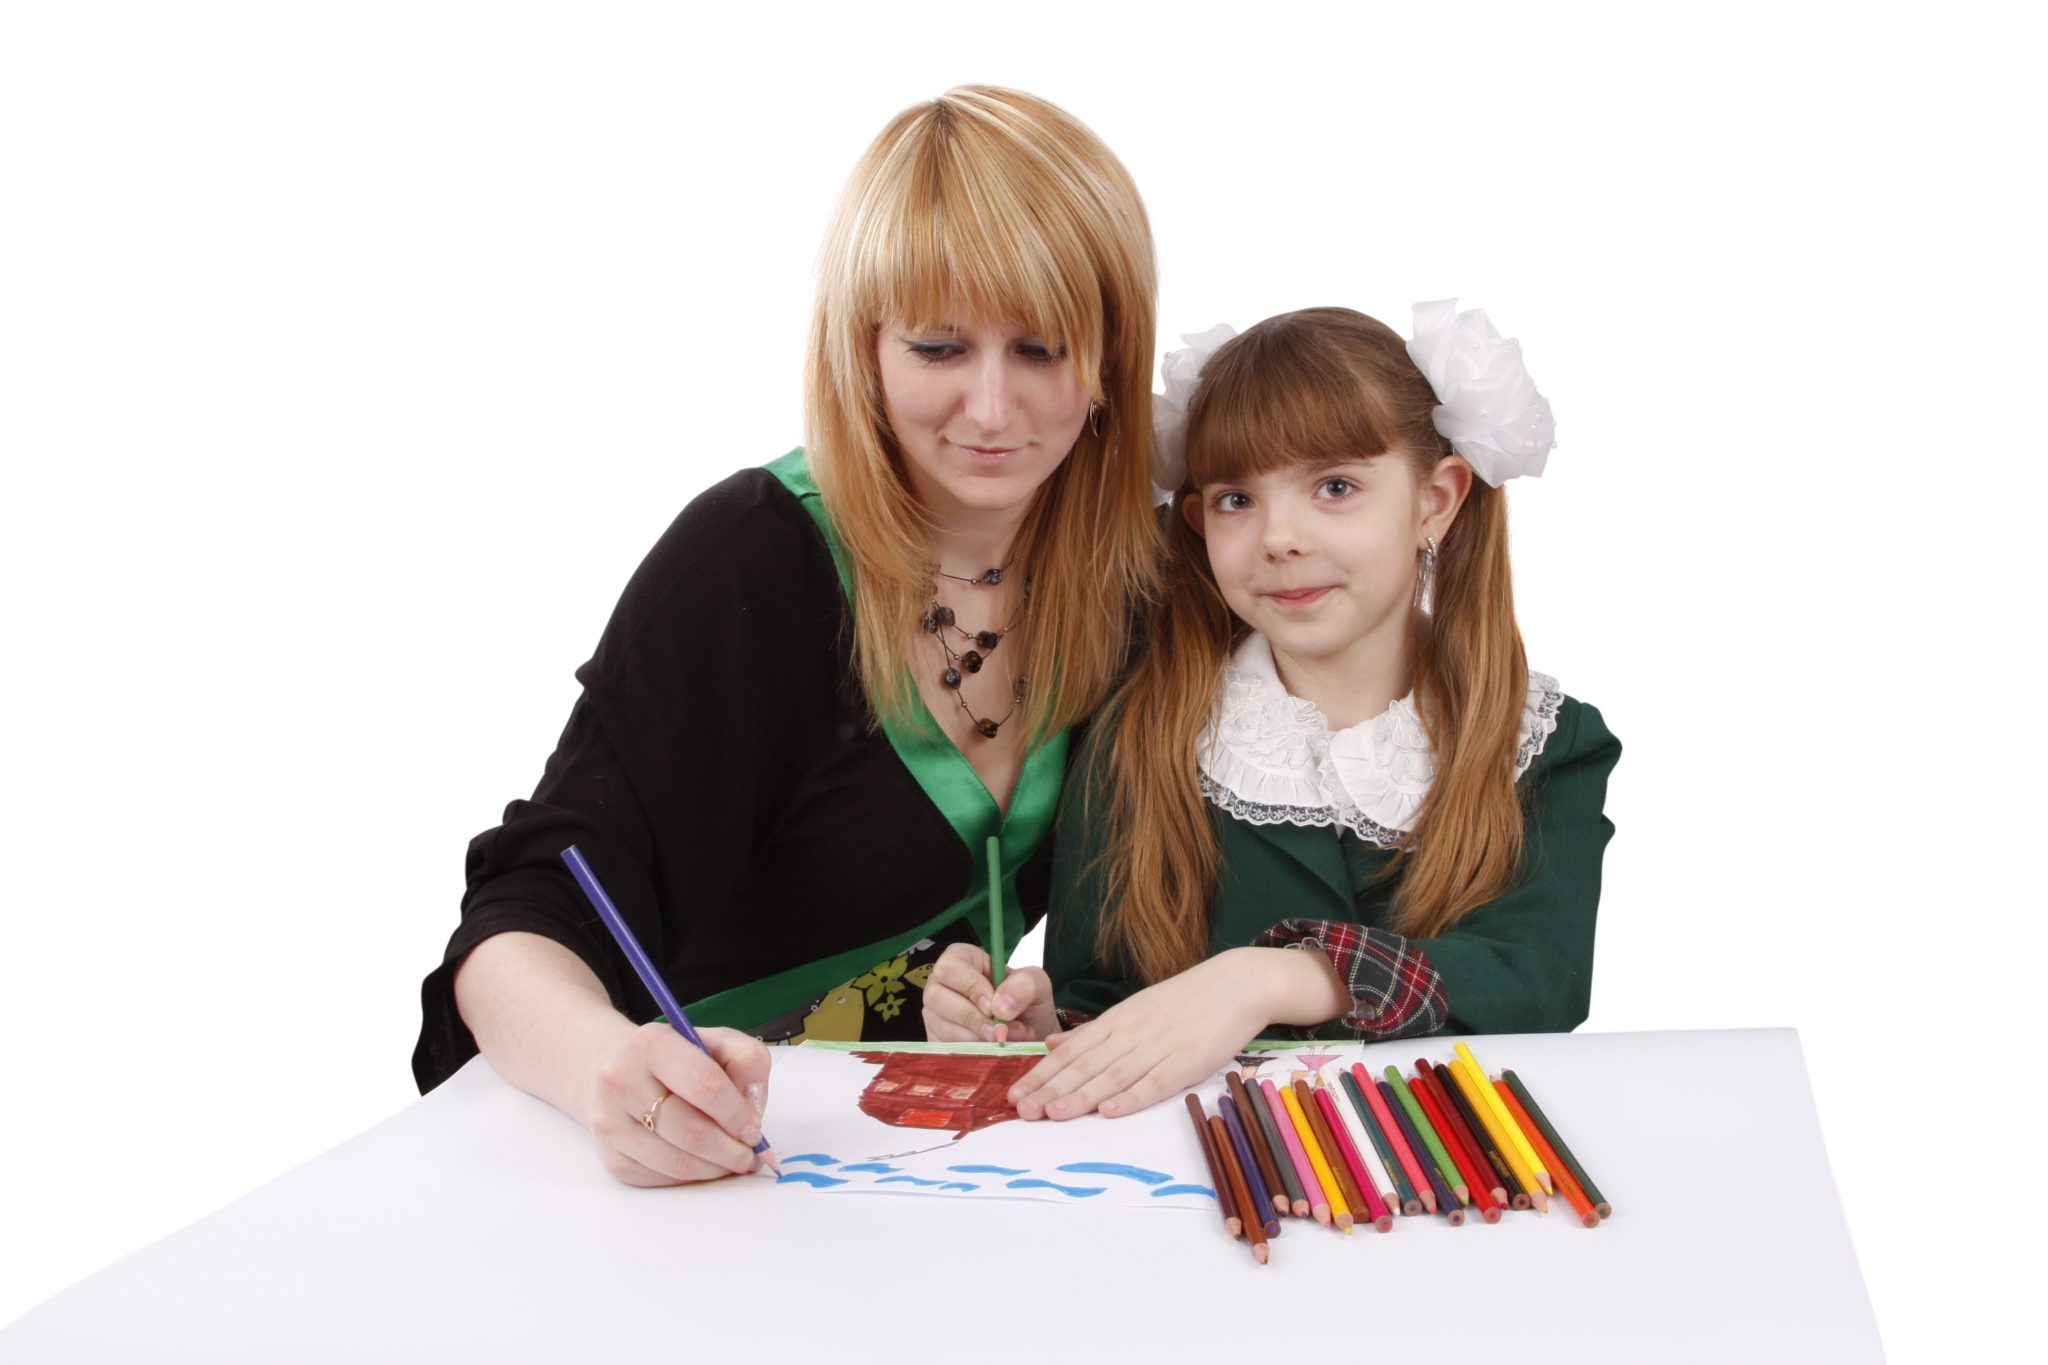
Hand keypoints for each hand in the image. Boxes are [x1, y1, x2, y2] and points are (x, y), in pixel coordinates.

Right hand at [585, 1023, 772, 1186]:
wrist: (619, 1073)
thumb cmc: (677, 1059)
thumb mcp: (717, 1042)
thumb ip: (747, 1061)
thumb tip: (753, 1107)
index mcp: (651, 1044)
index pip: (704, 1084)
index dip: (737, 1114)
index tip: (755, 1130)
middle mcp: (621, 1081)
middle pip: (691, 1131)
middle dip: (730, 1150)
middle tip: (750, 1155)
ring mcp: (611, 1123)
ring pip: (677, 1162)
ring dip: (715, 1168)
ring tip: (733, 1160)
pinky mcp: (612, 1157)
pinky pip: (662, 1178)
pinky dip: (692, 1176)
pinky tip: (703, 1161)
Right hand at [921, 942, 1057, 1043]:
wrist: (1030, 1033)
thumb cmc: (1027, 1001)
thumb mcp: (1037, 984)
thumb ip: (1025, 985)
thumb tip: (1000, 1006)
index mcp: (961, 960)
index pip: (949, 967)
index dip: (970, 987)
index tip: (994, 1006)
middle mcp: (940, 985)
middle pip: (935, 997)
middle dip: (972, 1018)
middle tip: (1000, 1030)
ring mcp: (935, 1015)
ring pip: (942, 1027)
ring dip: (978, 1039)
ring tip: (1006, 1039)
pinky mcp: (937, 1042)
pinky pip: (946, 1050)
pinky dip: (974, 1053)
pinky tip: (994, 1050)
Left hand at [1005, 948, 1282, 1120]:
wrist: (1237, 983)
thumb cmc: (1185, 999)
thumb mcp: (1134, 1008)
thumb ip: (1094, 1031)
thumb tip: (1052, 1044)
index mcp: (1118, 1019)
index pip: (1071, 1050)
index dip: (1042, 1073)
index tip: (1014, 1093)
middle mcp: (1131, 1032)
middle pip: (1085, 1064)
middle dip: (1051, 1088)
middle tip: (1021, 1110)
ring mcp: (1159, 1046)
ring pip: (1113, 1075)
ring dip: (1081, 1097)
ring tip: (1052, 1114)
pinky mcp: (1188, 1060)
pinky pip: (1156, 1081)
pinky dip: (1132, 1097)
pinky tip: (1111, 1111)